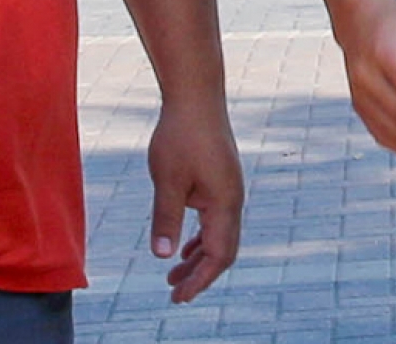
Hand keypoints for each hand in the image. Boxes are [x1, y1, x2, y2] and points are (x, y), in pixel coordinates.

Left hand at [145, 95, 242, 302]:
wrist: (195, 97)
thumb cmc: (180, 136)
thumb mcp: (167, 180)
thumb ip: (166, 219)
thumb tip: (163, 257)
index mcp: (224, 202)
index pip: (218, 254)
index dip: (199, 279)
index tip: (178, 298)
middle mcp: (232, 199)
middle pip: (223, 250)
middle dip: (200, 274)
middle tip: (174, 295)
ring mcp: (228, 189)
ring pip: (219, 235)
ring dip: (198, 258)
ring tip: (173, 276)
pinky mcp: (220, 181)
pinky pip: (214, 220)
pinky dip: (200, 239)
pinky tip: (183, 246)